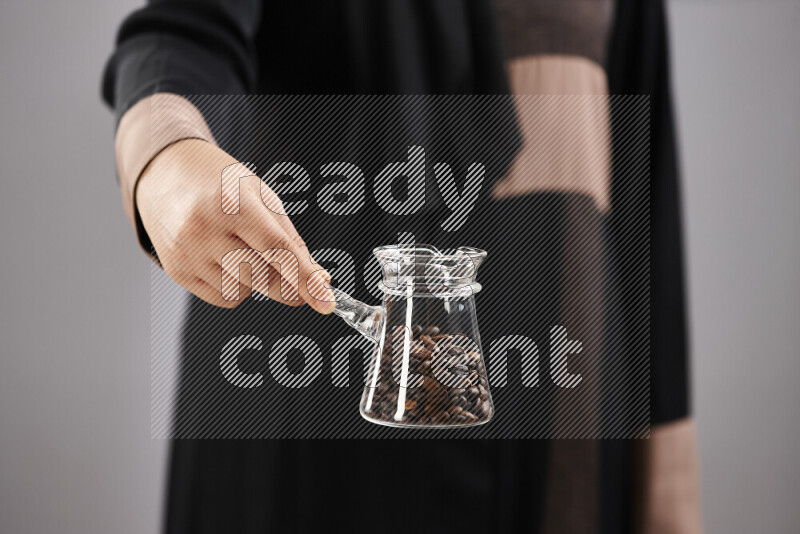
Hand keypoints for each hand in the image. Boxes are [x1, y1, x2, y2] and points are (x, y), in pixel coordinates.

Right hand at [136, 139, 333, 311]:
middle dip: (288, 283)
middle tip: (294, 274)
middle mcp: (205, 229)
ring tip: (240, 247)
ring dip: (256, 280)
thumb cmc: (221, 183)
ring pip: (244, 291)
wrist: (165, 172)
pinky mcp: (177, 270)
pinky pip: (223, 298)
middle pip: (263, 277)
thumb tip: (319, 279)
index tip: (326, 302)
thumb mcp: (262, 196)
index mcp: (233, 204)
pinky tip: (225, 260)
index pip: (278, 250)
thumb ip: (291, 240)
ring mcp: (188, 252)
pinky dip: (235, 287)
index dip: (305, 279)